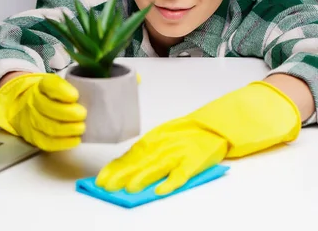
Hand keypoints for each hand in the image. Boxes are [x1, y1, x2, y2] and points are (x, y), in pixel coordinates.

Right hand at [0, 73, 86, 150]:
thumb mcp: (61, 85)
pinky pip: (47, 142)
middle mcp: (34, 101)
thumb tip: (94, 96)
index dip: (62, 91)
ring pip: (48, 126)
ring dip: (67, 129)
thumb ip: (75, 87)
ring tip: (81, 127)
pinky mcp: (34, 136)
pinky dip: (63, 142)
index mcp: (43, 85)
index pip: (49, 85)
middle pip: (48, 108)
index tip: (75, 95)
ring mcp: (32, 120)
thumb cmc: (54, 96)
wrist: (30, 107)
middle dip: (68, 113)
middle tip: (83, 114)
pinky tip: (75, 139)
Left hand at [96, 81, 301, 194]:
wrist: (215, 125)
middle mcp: (164, 146)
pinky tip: (161, 191)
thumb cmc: (186, 133)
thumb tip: (120, 168)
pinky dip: (171, 183)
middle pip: (140, 162)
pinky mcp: (194, 162)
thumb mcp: (162, 137)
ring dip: (143, 178)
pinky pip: (182, 175)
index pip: (131, 155)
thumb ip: (144, 152)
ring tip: (130, 189)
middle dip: (123, 175)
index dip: (115, 167)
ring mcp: (179, 154)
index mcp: (154, 140)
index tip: (101, 179)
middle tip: (108, 187)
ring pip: (158, 167)